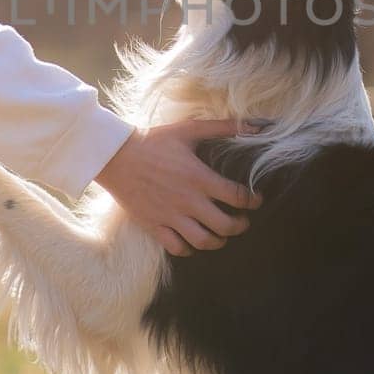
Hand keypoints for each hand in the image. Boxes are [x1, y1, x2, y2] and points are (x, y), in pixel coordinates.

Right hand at [94, 116, 265, 255]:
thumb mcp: (189, 129)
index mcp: (199, 177)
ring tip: (222, 235)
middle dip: (240, 226)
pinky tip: (193, 241)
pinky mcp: (154, 226)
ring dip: (219, 241)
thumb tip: (257, 124)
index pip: (238, 197)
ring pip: (204, 242)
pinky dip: (190, 249)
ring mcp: (170, 216)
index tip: (256, 200)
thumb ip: (224, 127)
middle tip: (243, 220)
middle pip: (225, 226)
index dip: (253, 201)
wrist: (116, 156)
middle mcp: (188, 201)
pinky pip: (177, 248)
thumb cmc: (154, 141)